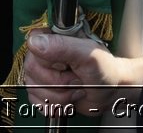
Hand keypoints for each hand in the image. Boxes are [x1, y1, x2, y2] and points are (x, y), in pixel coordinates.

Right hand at [22, 30, 140, 115]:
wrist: (110, 92)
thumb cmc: (103, 69)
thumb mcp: (88, 55)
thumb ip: (63, 46)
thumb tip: (35, 43)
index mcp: (52, 38)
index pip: (33, 47)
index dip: (51, 62)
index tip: (68, 65)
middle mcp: (42, 54)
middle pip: (32, 71)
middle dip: (59, 83)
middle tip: (78, 79)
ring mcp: (40, 73)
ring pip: (34, 89)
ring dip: (60, 96)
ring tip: (76, 88)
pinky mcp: (41, 91)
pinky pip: (37, 102)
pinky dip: (56, 105)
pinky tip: (69, 97)